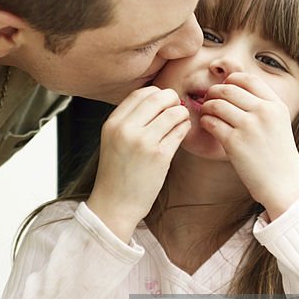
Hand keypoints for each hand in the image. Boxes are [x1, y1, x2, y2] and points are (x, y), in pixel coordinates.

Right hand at [88, 86, 189, 240]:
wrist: (115, 204)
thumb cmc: (117, 173)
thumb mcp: (113, 140)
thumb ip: (129, 120)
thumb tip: (156, 99)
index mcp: (113, 123)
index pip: (140, 93)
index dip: (157, 94)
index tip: (163, 103)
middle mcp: (126, 129)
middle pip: (158, 98)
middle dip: (172, 100)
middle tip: (177, 109)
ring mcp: (144, 142)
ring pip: (173, 112)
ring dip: (182, 114)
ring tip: (180, 121)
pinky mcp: (160, 156)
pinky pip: (180, 131)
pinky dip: (185, 127)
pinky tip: (181, 132)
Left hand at [199, 73, 298, 217]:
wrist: (283, 185)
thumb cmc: (278, 155)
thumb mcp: (279, 123)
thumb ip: (262, 105)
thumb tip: (234, 88)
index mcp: (275, 106)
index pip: (248, 79)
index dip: (231, 80)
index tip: (224, 88)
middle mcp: (263, 112)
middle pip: (228, 89)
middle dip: (214, 92)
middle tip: (209, 101)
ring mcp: (248, 127)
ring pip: (216, 104)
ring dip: (206, 107)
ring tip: (206, 114)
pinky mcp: (234, 143)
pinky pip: (211, 122)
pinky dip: (205, 121)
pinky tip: (207, 126)